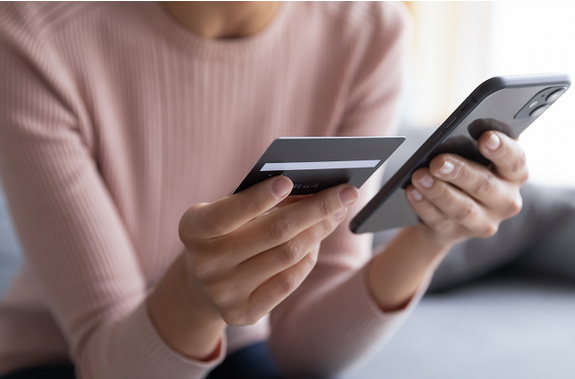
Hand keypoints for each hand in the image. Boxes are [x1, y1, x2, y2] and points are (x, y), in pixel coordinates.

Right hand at [178, 176, 358, 325]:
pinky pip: (289, 282)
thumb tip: (311, 189)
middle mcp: (204, 264)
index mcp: (193, 230)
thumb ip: (258, 199)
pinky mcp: (242, 313)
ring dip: (319, 231)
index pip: (226, 213)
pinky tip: (317, 241)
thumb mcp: (227, 211)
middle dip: (316, 209)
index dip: (257, 198)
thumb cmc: (223, 232)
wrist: (200, 284)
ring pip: (287, 256)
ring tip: (336, 213)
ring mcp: (223, 292)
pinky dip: (308, 258)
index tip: (288, 181)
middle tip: (346, 192)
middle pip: (273, 233)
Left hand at [405, 131, 527, 246]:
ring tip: (419, 176)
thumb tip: (453, 133)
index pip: (515, 160)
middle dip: (460, 172)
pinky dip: (423, 205)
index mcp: (514, 174)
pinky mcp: (458, 233)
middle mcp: (506, 201)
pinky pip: (439, 220)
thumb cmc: (465, 170)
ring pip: (462, 208)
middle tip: (437, 162)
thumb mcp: (474, 156)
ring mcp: (483, 221)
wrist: (449, 210)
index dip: (502, 149)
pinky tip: (412, 192)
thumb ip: (471, 144)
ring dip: (438, 191)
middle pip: (485, 185)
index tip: (485, 138)